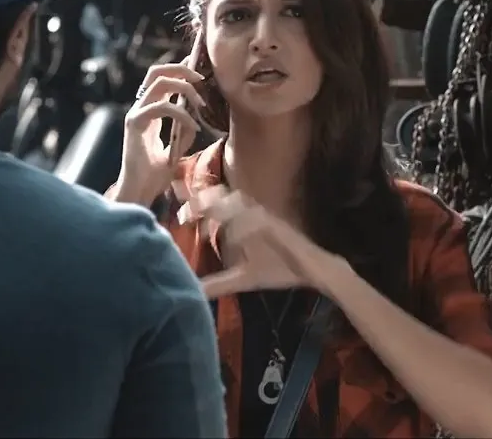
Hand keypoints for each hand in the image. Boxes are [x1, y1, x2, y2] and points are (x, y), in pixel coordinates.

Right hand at [114, 40, 206, 204]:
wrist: (139, 192)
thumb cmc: (154, 176)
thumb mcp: (176, 150)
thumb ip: (184, 132)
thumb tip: (195, 118)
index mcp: (148, 113)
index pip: (160, 80)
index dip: (179, 70)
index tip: (199, 73)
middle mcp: (140, 109)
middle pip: (156, 72)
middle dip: (181, 70)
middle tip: (201, 80)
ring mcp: (135, 115)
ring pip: (159, 83)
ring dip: (184, 88)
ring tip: (200, 103)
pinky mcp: (134, 124)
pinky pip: (161, 107)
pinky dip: (181, 114)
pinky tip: (193, 126)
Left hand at [186, 187, 351, 297]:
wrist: (314, 271)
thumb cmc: (280, 268)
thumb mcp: (243, 278)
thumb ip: (219, 283)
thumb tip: (194, 292)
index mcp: (243, 222)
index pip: (215, 205)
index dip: (195, 203)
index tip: (177, 214)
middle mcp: (253, 215)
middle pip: (222, 198)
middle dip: (201, 201)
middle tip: (182, 213)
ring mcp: (266, 219)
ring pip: (239, 206)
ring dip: (220, 209)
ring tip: (202, 218)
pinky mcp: (279, 228)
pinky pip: (259, 223)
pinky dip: (245, 227)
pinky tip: (233, 235)